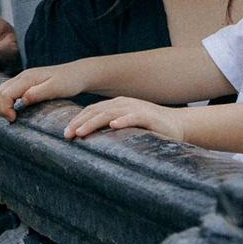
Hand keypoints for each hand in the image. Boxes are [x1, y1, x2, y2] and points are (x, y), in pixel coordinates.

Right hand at [0, 62, 99, 119]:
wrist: (79, 74)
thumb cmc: (70, 82)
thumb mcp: (55, 89)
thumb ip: (37, 93)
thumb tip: (22, 100)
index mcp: (28, 78)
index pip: (5, 93)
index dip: (5, 108)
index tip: (14, 119)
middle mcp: (23, 76)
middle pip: (1, 91)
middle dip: (1, 107)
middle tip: (11, 120)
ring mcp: (24, 78)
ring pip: (4, 90)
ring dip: (3, 104)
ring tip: (12, 116)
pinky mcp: (28, 82)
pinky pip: (11, 90)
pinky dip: (8, 101)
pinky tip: (16, 109)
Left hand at [63, 97, 185, 142]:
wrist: (178, 125)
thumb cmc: (149, 128)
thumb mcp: (125, 125)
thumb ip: (109, 127)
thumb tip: (86, 139)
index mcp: (115, 104)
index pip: (91, 110)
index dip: (77, 120)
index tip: (65, 133)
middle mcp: (123, 104)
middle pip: (96, 111)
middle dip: (79, 122)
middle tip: (66, 134)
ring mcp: (136, 109)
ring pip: (110, 113)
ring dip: (93, 122)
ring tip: (80, 132)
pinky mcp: (149, 117)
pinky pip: (134, 117)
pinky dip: (123, 120)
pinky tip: (113, 126)